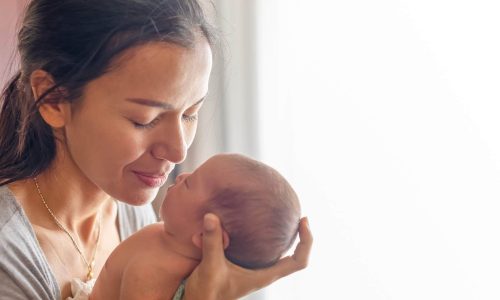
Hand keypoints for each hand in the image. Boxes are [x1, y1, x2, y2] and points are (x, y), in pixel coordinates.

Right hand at [183, 213, 312, 299]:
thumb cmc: (206, 291)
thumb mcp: (209, 266)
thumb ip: (212, 242)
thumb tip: (212, 217)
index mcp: (265, 275)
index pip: (298, 262)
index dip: (307, 242)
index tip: (303, 222)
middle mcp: (264, 271)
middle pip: (294, 256)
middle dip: (299, 236)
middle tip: (299, 217)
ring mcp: (254, 268)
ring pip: (277, 251)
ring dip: (281, 236)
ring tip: (282, 216)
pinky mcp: (243, 264)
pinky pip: (258, 247)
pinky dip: (259, 235)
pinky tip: (251, 222)